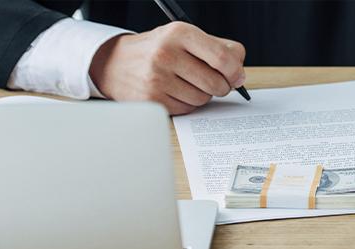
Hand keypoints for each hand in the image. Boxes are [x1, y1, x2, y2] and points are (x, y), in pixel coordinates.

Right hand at [89, 22, 245, 114]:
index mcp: (180, 33)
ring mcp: (157, 78)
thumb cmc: (158, 50)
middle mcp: (166, 53)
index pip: (223, 57)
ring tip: (187, 83)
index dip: (236, 72)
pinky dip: (186, 104)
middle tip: (213, 82)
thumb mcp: (185, 38)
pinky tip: (174, 92)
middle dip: (221, 86)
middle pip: (216, 83)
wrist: (114, 62)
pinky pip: (187, 109)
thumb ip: (218, 48)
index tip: (236, 77)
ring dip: (202, 95)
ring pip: (203, 99)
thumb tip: (239, 73)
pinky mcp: (151, 99)